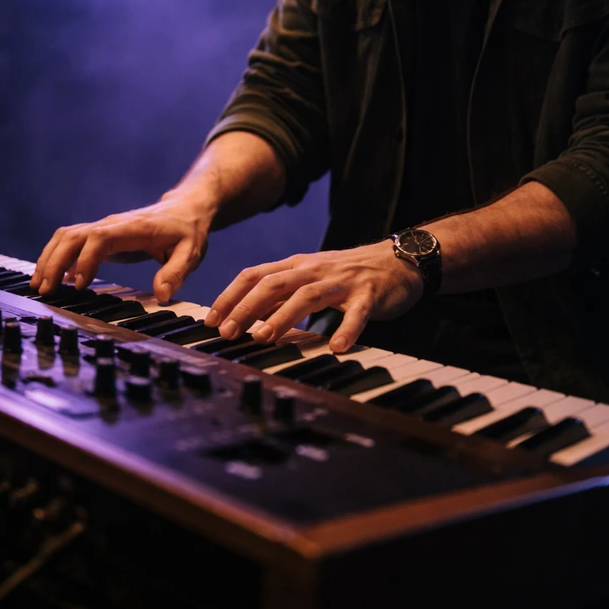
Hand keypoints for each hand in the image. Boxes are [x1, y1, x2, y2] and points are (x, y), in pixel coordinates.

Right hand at [30, 196, 212, 300]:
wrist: (185, 210)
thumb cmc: (188, 232)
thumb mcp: (191, 252)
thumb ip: (176, 272)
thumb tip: (161, 294)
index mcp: (132, 228)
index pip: (99, 238)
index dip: (85, 259)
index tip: (78, 284)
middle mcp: (112, 224)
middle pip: (73, 236)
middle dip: (55, 261)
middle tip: (45, 290)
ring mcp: (104, 228)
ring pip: (66, 237)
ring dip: (49, 258)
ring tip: (39, 286)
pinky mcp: (101, 235)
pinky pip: (72, 242)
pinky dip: (57, 257)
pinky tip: (53, 279)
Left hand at [204, 241, 423, 352]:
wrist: (397, 261)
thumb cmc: (348, 275)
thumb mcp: (309, 279)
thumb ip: (281, 295)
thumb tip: (246, 318)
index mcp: (297, 266)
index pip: (255, 276)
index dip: (231, 296)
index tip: (210, 321)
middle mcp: (314, 270)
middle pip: (274, 284)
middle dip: (246, 307)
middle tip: (227, 332)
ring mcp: (342, 282)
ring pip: (307, 295)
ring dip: (283, 316)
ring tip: (264, 337)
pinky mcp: (369, 294)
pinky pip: (357, 313)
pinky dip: (346, 329)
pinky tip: (337, 347)